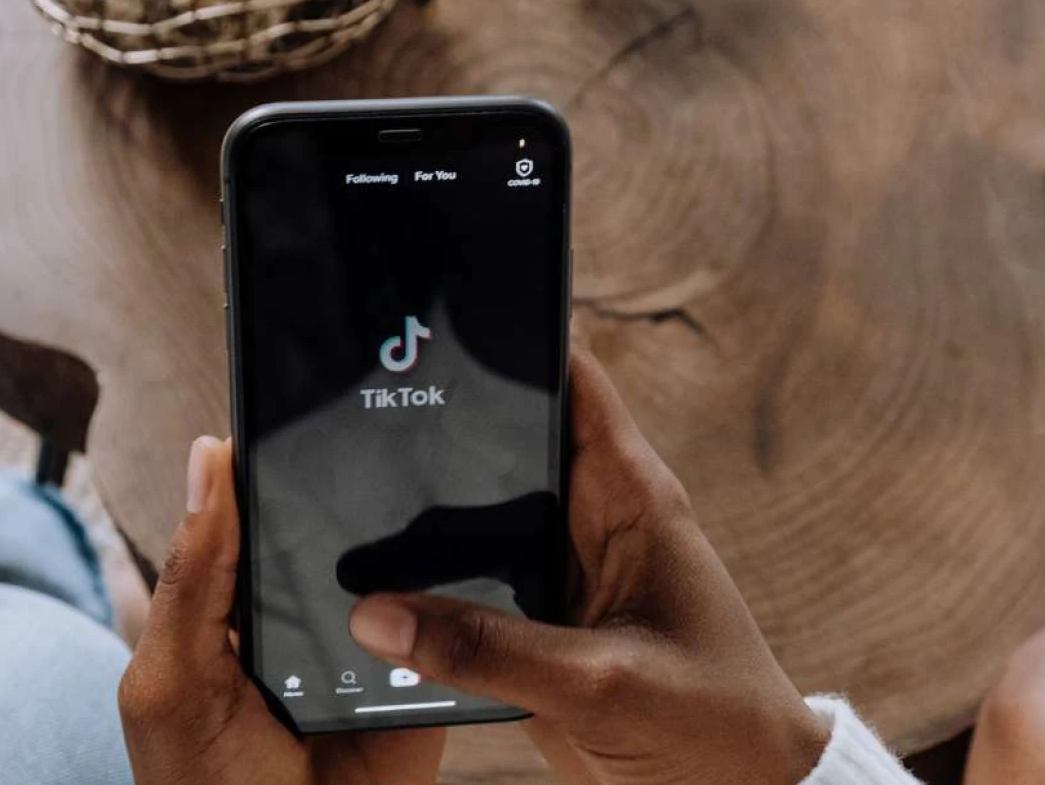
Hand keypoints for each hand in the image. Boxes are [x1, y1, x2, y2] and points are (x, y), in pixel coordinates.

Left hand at [118, 437, 445, 784]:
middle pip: (332, 523)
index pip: (254, 508)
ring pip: (395, 560)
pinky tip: (465, 550)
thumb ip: (192, 579)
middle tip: (375, 413)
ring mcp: (367, 639)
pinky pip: (445, 617)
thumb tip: (210, 456)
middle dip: (350, 481)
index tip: (297, 393)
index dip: (269, 453)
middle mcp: (301, 610)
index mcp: (234, 603)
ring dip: (413, 528)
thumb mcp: (170, 680)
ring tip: (430, 464)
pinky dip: (455, 589)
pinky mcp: (421, 672)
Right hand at [346, 344, 829, 784]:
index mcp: (629, 494)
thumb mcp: (599, 682)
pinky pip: (465, 587)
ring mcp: (555, 572)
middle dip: (436, 427)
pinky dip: (423, 586)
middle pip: (502, 441)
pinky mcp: (532, 625)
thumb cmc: (710, 728)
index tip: (431, 316)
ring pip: (472, 517)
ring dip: (419, 518)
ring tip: (334, 502)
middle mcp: (589, 519)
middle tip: (350, 414)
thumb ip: (489, 650)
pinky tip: (367, 589)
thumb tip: (374, 616)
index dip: (509, 335)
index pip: (569, 378)